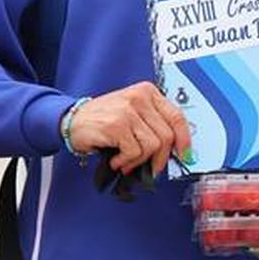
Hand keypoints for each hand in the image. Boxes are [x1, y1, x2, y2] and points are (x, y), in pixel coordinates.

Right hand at [67, 83, 190, 177]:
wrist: (73, 120)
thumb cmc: (104, 119)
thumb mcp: (133, 113)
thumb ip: (153, 125)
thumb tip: (176, 149)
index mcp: (148, 92)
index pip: (176, 116)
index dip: (184, 139)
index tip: (185, 155)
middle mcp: (140, 97)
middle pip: (166, 136)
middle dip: (159, 158)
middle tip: (149, 167)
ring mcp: (128, 110)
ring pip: (152, 146)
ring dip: (139, 160)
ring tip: (125, 160)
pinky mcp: (117, 125)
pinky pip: (134, 152)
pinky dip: (126, 161)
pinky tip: (116, 159)